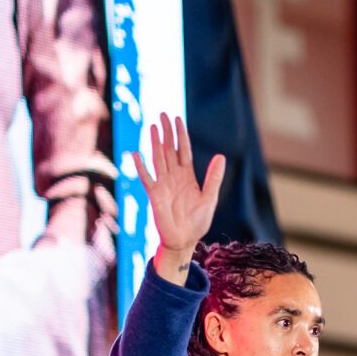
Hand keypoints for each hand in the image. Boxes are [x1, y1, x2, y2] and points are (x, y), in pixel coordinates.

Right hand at [133, 114, 224, 281]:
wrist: (185, 241)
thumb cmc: (197, 222)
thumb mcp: (209, 198)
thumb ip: (213, 178)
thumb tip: (221, 156)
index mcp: (187, 177)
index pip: (183, 150)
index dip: (180, 135)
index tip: (177, 119)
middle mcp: (174, 177)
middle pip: (169, 150)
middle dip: (166, 132)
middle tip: (163, 114)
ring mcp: (163, 185)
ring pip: (158, 159)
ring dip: (155, 143)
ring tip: (153, 126)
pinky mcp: (155, 195)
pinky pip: (147, 178)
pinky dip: (141, 167)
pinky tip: (135, 154)